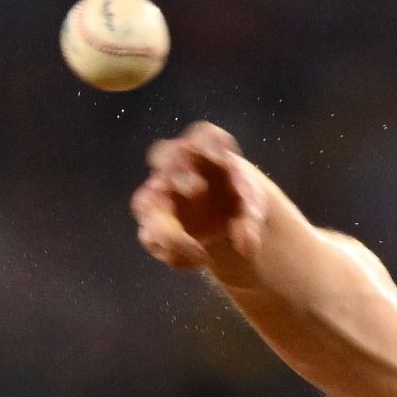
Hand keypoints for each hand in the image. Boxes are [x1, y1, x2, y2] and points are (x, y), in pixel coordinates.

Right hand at [131, 121, 274, 276]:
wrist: (226, 215)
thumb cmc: (236, 198)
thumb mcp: (251, 208)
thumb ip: (250, 222)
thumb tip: (245, 246)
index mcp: (205, 150)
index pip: (203, 134)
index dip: (209, 142)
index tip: (223, 156)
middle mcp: (175, 166)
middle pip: (162, 155)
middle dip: (176, 171)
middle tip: (198, 190)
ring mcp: (158, 192)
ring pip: (144, 203)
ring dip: (168, 230)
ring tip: (201, 253)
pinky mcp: (152, 222)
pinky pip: (151, 238)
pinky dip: (175, 255)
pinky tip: (200, 261)